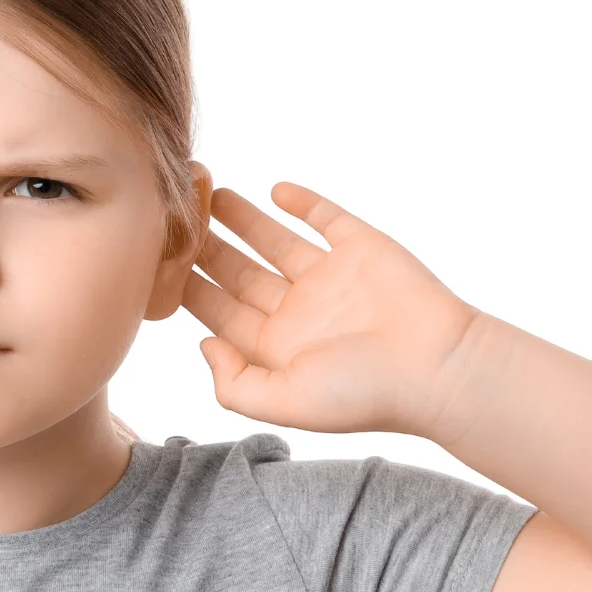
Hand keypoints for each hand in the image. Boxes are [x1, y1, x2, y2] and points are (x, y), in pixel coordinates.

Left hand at [181, 182, 482, 435]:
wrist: (436, 366)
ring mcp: (331, 278)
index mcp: (278, 348)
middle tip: (172, 217)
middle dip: (206, 248)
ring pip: (275, 241)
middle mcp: (300, 312)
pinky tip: (275, 189)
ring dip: (244, 220)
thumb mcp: (284, 403)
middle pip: (239, 273)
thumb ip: (234, 384)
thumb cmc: (364, 394)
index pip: (220, 312)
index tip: (155, 261)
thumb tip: (203, 344)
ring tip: (212, 194)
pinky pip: (327, 219)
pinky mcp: (363, 248)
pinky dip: (303, 202)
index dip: (188, 287)